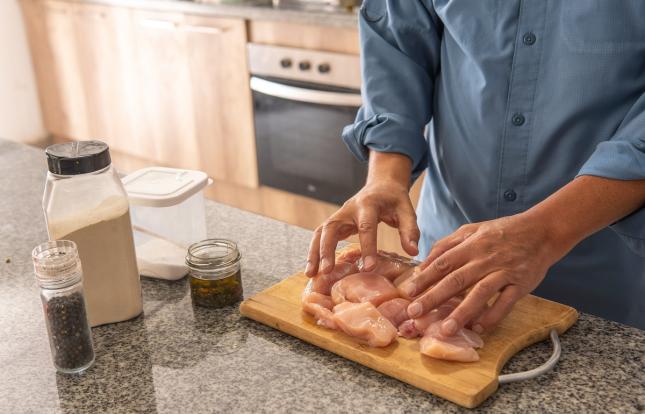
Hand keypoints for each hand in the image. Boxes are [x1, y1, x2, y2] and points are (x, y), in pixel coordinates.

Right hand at [305, 152, 418, 275]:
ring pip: (321, 232)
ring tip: (311, 274)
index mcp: (368, 204)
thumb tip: (413, 252)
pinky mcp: (335, 223)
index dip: (367, 247)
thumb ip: (410, 230)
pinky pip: (320, 236)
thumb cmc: (394, 200)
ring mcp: (339, 215)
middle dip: (327, 249)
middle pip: (332, 227)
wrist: (381, 185)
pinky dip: (314, 252)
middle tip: (327, 271)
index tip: (368, 268)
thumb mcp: (406, 210)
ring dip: (314, 253)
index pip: (366, 227)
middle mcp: (348, 209)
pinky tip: (313, 269)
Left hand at [402, 213, 568, 335]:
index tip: (408, 292)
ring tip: (445, 329)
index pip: (442, 262)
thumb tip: (425, 261)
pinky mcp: (521, 284)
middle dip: (433, 297)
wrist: (541, 231)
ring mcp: (504, 272)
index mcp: (471, 245)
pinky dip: (493, 315)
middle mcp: (485, 259)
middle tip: (415, 313)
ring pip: (480, 293)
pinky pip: (506, 302)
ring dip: (462, 312)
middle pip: (455, 280)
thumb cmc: (502, 232)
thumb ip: (448, 244)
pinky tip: (479, 327)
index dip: (425, 278)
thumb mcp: (472, 229)